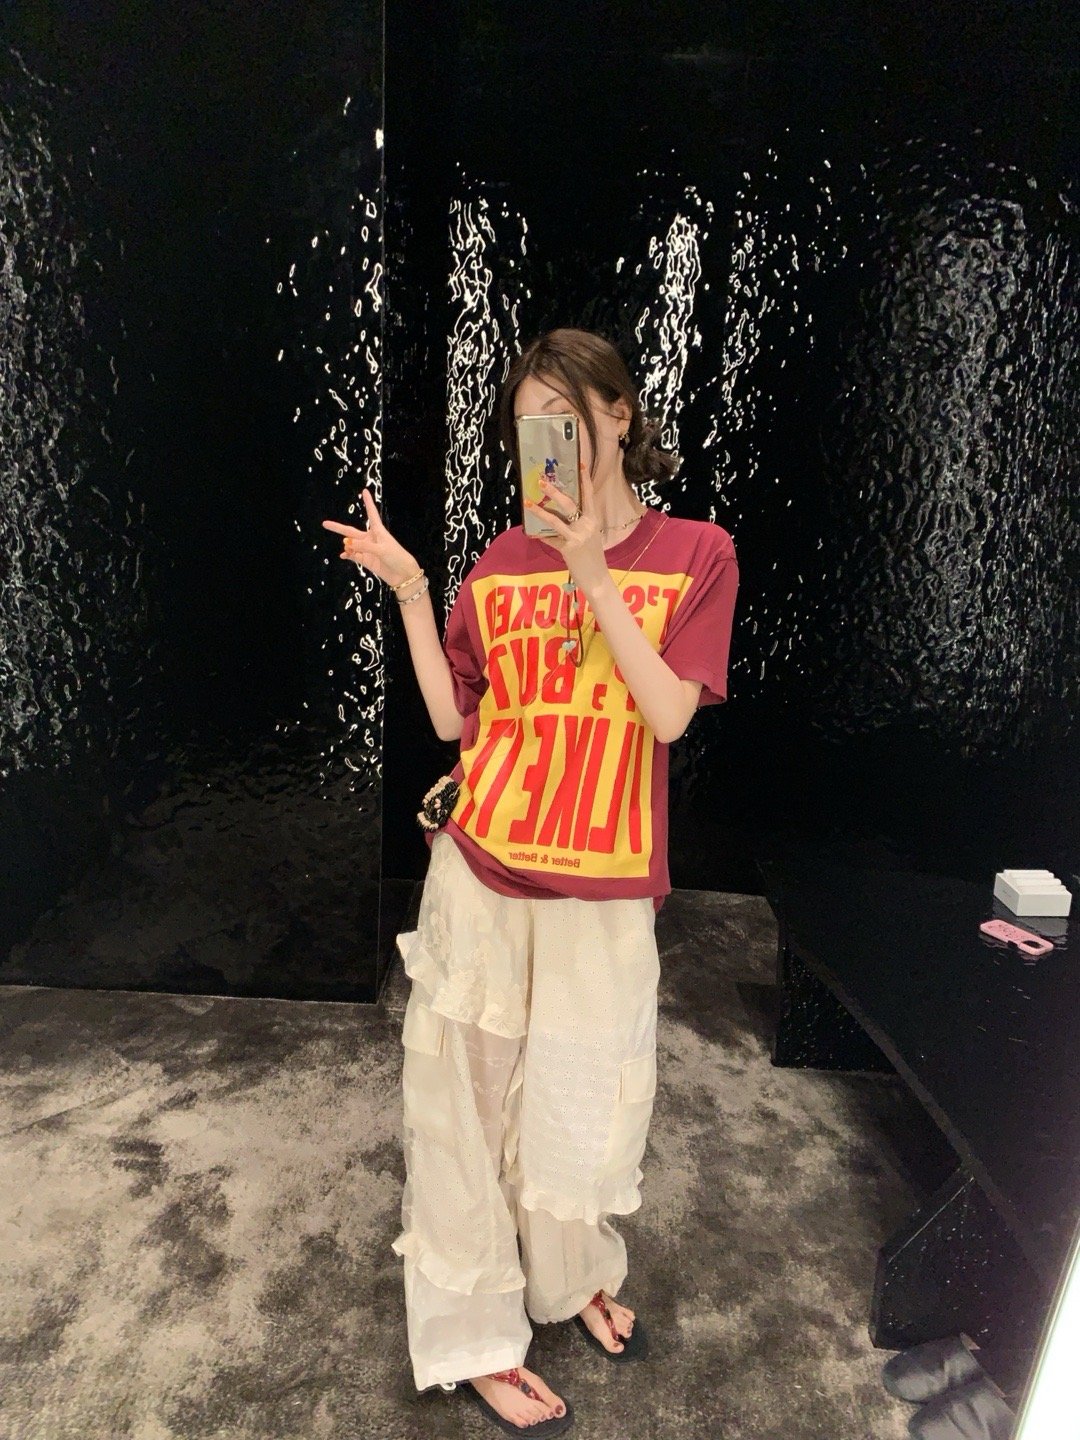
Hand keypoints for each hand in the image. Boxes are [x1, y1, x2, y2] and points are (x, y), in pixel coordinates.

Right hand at [321, 488, 418, 586]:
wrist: (403, 574)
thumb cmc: (396, 557)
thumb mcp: (381, 549)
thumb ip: (364, 547)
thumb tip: (347, 544)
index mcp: (378, 531)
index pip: (371, 513)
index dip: (368, 502)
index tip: (365, 491)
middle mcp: (370, 538)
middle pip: (351, 531)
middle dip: (338, 528)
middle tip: (325, 524)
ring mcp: (367, 550)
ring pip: (351, 545)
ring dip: (347, 546)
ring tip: (348, 549)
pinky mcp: (366, 561)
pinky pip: (353, 556)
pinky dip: (347, 555)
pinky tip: (343, 555)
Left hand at [526, 462, 608, 593]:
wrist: (597, 578)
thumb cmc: (592, 556)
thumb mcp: (589, 536)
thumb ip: (579, 523)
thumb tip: (561, 513)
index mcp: (593, 519)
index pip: (589, 495)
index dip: (584, 479)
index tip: (579, 462)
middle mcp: (587, 525)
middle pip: (569, 503)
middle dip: (554, 492)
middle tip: (541, 481)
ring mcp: (577, 537)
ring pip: (556, 520)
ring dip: (540, 511)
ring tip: (528, 502)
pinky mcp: (568, 549)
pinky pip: (550, 539)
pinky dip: (540, 536)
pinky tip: (531, 533)